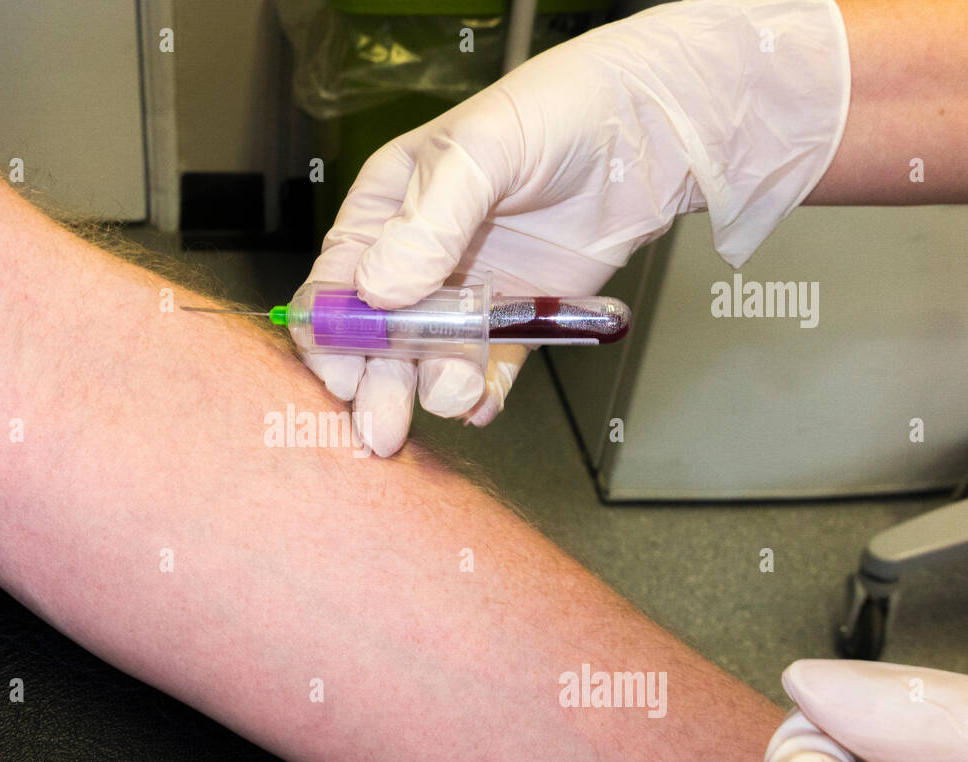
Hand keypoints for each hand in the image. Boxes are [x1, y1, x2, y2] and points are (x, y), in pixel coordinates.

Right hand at [300, 0, 848, 455]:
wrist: (650, 131)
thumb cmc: (556, 112)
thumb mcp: (479, 149)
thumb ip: (427, 223)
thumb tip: (378, 291)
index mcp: (386, 211)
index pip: (336, 284)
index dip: (332, 333)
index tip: (343, 370)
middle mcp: (418, 259)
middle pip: (376, 339)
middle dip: (375, 385)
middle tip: (382, 426)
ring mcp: (467, 294)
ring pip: (429, 362)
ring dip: (435, 387)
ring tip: (455, 392)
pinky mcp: (516, 319)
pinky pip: (489, 370)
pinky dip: (483, 394)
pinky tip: (483, 403)